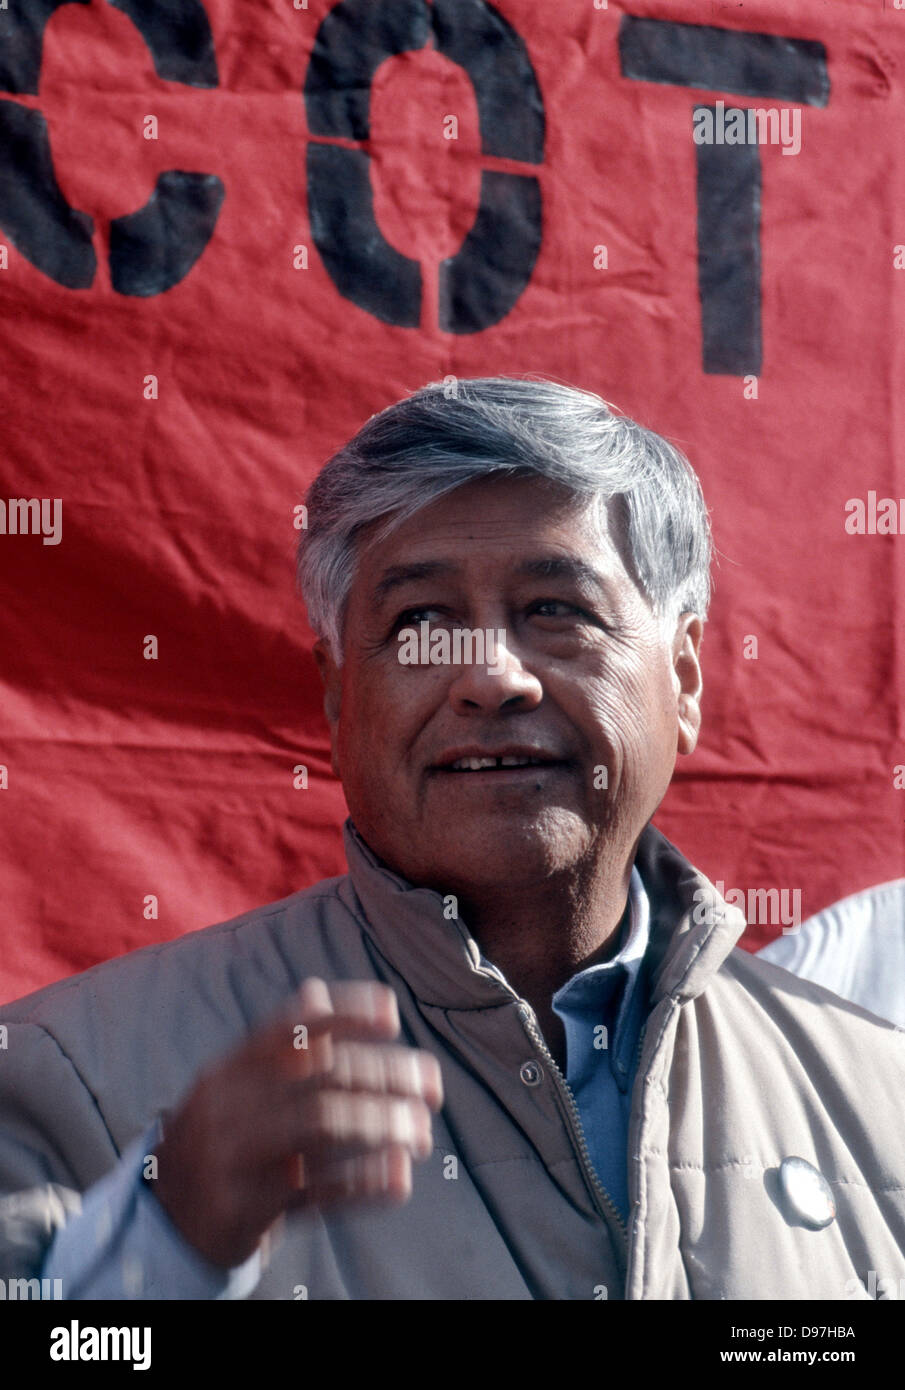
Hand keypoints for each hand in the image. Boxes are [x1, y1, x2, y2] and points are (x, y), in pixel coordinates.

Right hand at [152, 977, 442, 1267]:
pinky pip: (313, 1193)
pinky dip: (361, 1184)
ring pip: (321, 1128)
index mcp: (233, 1066)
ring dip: (382, 1125)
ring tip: (422, 1132)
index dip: (346, 1015)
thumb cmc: (220, 1136)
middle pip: (321, 1077)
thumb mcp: (235, 1084)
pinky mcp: (243, 1208)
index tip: (392, 1016)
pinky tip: (399, 1179)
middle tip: (432, 1086)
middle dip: (386, 1077)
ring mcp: (235, 1157)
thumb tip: (317, 989)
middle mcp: (232, 1104)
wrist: (162, 1216)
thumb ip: (279, 1044)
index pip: (292, 1027)